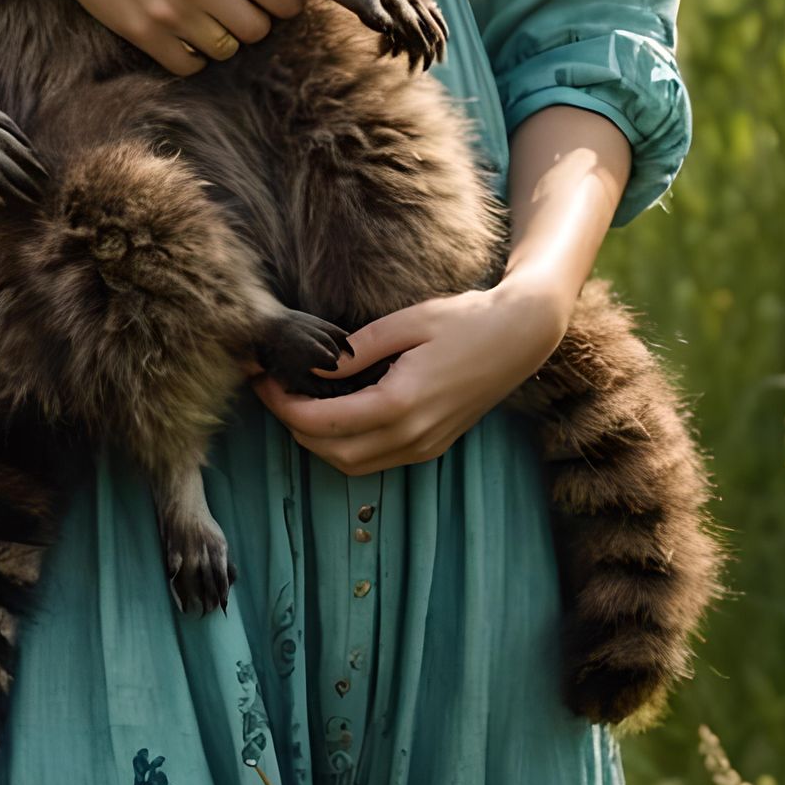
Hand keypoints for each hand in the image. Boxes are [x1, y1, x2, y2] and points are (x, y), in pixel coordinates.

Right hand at [34, 0, 306, 76]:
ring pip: (227, 49)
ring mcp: (172, 12)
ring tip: (205, 11)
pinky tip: (181, 28)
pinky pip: (189, 64)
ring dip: (223, 35)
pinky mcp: (143, 32)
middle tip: (236, 0)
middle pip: (260, 28)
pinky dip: (190, 52)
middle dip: (254, 16)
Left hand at [244, 274, 573, 476]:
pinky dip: (347, 446)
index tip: (264, 381)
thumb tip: (313, 366)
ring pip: (353, 464)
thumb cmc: (465, 320)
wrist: (520, 336)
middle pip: (331, 452)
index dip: (284, 406)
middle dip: (294, 427)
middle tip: (273, 392)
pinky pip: (377, 460)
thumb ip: (356, 350)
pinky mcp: (433, 446)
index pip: (323, 423)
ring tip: (298, 403)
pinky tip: (336, 413)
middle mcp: (412, 435)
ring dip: (318, 443)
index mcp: (400, 404)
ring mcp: (425, 446)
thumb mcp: (406, 322)